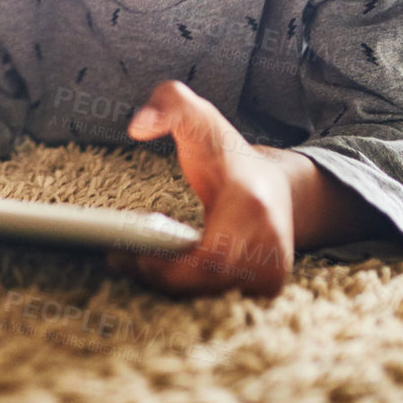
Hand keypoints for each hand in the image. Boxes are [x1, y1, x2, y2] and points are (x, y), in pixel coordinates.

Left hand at [105, 80, 293, 296]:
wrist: (279, 188)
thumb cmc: (229, 155)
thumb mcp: (198, 117)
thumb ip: (168, 103)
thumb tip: (138, 126)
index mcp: (252, 203)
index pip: (207, 257)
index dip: (166, 266)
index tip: (129, 255)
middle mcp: (270, 242)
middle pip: (205, 282)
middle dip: (160, 277)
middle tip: (122, 260)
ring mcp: (273, 269)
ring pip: (211, 295)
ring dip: (172, 287)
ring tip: (137, 264)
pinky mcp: (268, 287)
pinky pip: (221, 298)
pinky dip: (191, 291)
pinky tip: (167, 273)